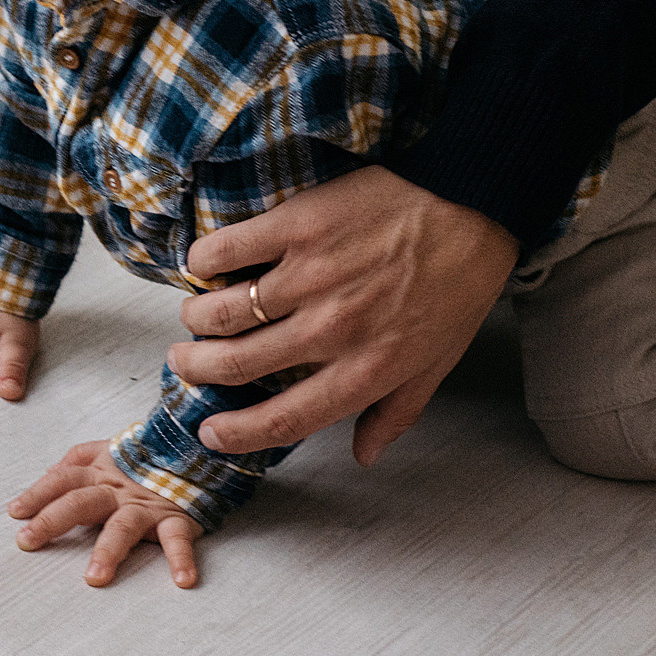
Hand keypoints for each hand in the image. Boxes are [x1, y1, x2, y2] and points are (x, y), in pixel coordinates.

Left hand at [8, 439, 203, 586]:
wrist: (196, 448)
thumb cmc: (147, 458)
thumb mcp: (109, 451)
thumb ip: (77, 460)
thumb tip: (48, 473)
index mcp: (100, 473)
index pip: (62, 480)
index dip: (37, 494)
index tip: (15, 513)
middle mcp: (118, 489)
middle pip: (81, 501)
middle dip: (52, 520)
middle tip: (28, 541)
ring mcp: (147, 504)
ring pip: (123, 525)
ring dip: (108, 551)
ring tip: (95, 578)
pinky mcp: (178, 516)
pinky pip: (178, 539)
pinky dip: (181, 559)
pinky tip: (182, 580)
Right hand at [170, 166, 516, 466]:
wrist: (470, 200)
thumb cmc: (457, 281)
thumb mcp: (438, 360)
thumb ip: (396, 412)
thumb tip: (365, 455)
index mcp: (364, 370)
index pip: (283, 419)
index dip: (235, 432)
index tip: (210, 432)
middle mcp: (330, 330)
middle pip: (235, 364)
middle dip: (196, 368)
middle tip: (185, 362)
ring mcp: (309, 276)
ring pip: (221, 311)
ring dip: (196, 318)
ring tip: (195, 316)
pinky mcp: (296, 225)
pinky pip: (226, 251)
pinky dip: (203, 262)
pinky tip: (204, 265)